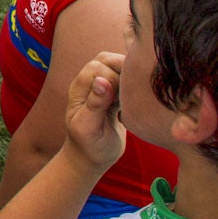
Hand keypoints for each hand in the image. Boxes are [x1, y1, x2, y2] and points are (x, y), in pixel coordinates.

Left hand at [63, 52, 127, 169]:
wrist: (93, 158)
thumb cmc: (88, 145)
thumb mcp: (88, 127)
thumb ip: (95, 104)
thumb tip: (103, 81)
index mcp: (80, 87)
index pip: (98, 66)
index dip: (112, 76)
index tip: (120, 96)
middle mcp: (91, 83)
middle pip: (109, 60)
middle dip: (123, 71)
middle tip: (131, 94)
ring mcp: (104, 88)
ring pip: (120, 67)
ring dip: (130, 78)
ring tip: (133, 98)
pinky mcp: (117, 95)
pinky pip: (128, 80)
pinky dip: (135, 85)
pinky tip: (137, 101)